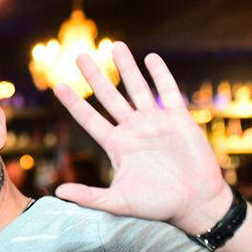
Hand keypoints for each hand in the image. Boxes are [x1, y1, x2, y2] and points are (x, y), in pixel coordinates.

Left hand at [52, 42, 230, 233]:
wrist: (194, 203)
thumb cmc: (156, 205)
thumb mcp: (117, 202)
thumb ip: (89, 197)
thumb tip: (58, 192)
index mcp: (116, 145)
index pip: (89, 119)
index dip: (74, 103)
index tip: (57, 86)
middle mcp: (132, 129)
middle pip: (108, 97)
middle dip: (94, 77)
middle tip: (80, 56)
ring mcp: (155, 122)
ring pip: (136, 89)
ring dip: (126, 68)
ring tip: (115, 46)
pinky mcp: (178, 120)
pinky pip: (167, 92)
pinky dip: (160, 75)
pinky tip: (151, 59)